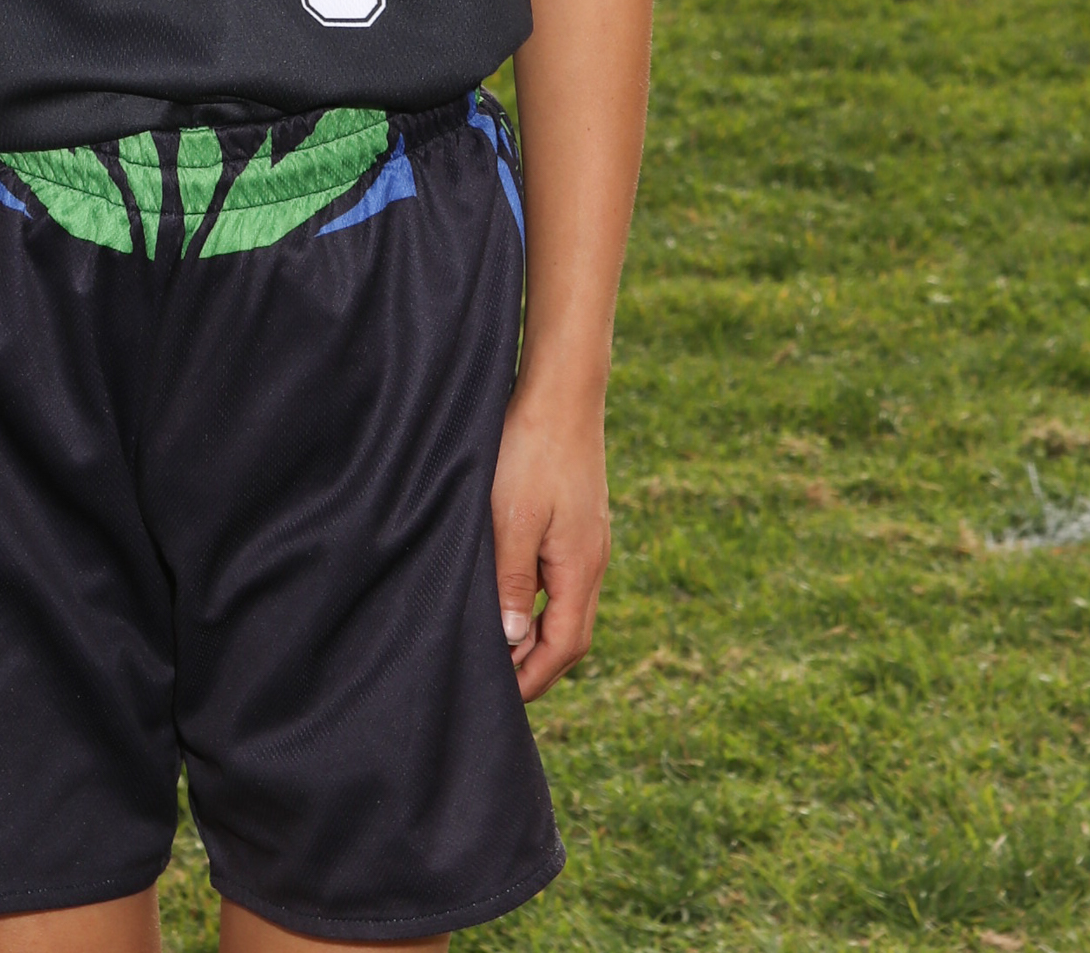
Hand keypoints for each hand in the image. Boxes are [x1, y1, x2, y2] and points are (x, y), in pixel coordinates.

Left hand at [490, 387, 610, 700]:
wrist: (563, 391)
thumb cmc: (531, 450)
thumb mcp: (511, 520)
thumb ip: (511, 582)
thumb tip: (512, 642)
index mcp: (580, 568)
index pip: (564, 647)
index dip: (533, 678)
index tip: (501, 698)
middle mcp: (593, 561)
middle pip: (572, 635)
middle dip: (537, 666)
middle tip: (496, 683)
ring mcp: (590, 541)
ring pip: (567, 607)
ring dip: (537, 634)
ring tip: (499, 646)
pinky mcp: (580, 522)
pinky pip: (563, 579)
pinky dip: (540, 601)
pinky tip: (512, 594)